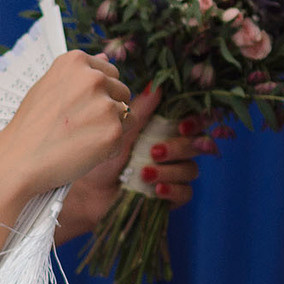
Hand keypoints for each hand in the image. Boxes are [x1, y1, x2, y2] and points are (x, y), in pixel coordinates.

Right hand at [0, 51, 135, 202]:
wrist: (18, 160)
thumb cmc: (30, 126)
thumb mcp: (49, 87)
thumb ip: (79, 74)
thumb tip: (106, 57)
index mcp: (76, 62)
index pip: (110, 72)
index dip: (98, 93)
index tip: (81, 107)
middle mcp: (94, 78)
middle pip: (122, 91)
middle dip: (108, 109)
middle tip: (79, 126)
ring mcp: (105, 104)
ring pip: (126, 115)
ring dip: (109, 128)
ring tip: (79, 139)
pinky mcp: (113, 131)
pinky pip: (121, 139)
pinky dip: (106, 149)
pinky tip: (82, 152)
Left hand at [58, 91, 209, 243]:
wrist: (87, 193)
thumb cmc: (101, 158)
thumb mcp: (118, 132)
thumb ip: (140, 111)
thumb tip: (156, 86)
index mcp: (164, 130)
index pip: (193, 122)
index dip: (196, 121)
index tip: (182, 125)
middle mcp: (173, 151)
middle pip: (196, 144)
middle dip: (179, 147)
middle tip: (155, 151)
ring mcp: (173, 175)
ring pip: (191, 169)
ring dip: (169, 170)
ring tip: (143, 173)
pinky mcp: (170, 197)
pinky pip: (185, 193)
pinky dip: (172, 190)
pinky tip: (155, 189)